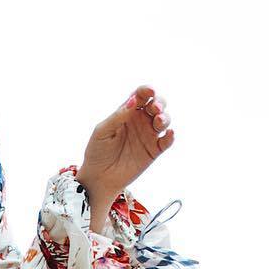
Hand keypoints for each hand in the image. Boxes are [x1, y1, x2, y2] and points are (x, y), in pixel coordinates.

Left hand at [77, 86, 173, 203]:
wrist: (99, 177)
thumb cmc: (97, 152)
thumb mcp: (103, 132)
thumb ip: (118, 116)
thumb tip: (133, 101)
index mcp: (127, 112)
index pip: (141, 96)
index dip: (147, 90)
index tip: (150, 91)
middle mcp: (140, 121)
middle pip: (156, 105)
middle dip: (159, 103)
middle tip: (155, 108)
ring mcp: (148, 135)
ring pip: (164, 121)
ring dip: (165, 118)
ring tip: (159, 121)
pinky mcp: (154, 151)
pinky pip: (167, 141)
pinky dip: (171, 136)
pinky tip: (169, 134)